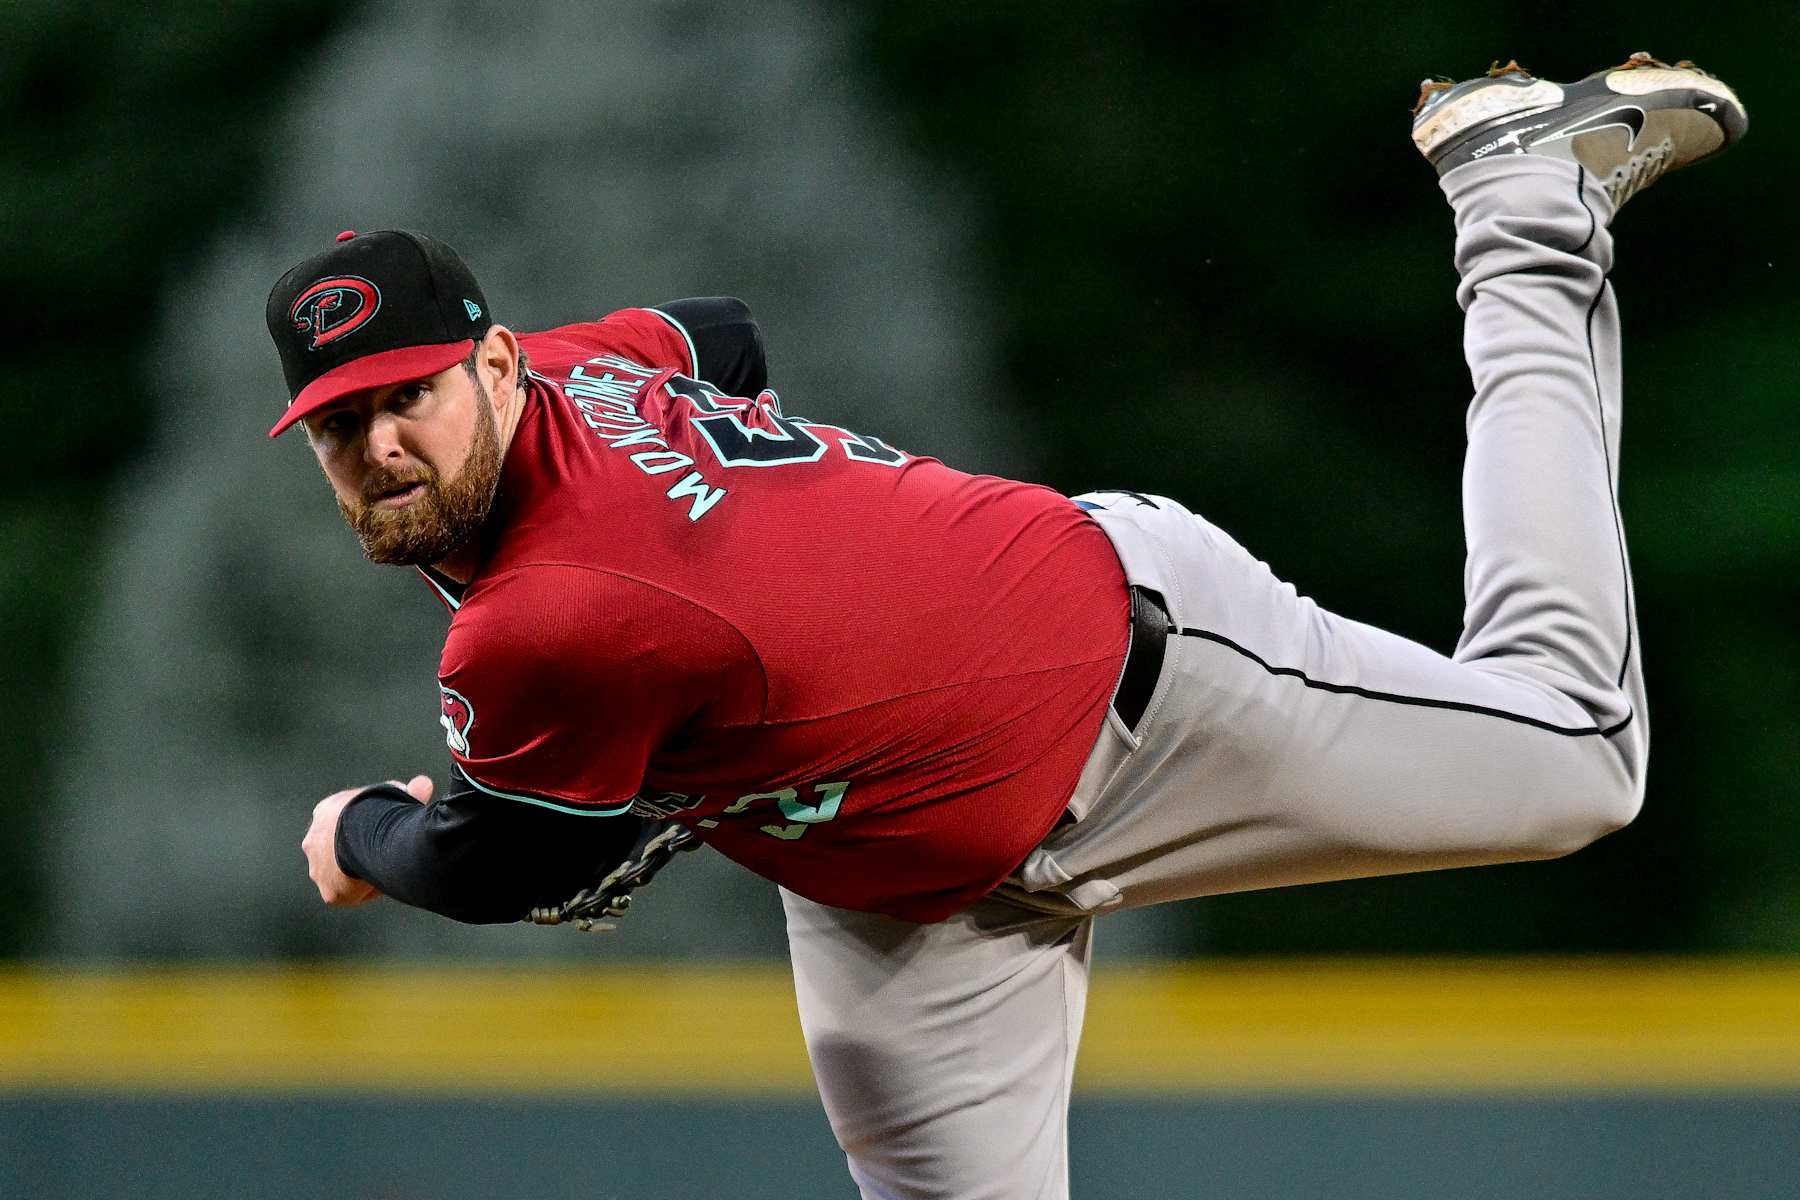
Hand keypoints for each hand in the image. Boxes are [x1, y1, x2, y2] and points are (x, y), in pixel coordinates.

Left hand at [302, 774, 432, 904]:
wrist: (361, 832)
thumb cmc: (377, 809)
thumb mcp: (395, 792)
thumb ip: (408, 792)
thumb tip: (424, 784)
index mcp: (326, 812)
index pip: (346, 822)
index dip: (370, 826)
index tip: (388, 830)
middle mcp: (314, 840)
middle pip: (340, 849)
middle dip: (361, 849)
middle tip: (389, 849)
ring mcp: (318, 868)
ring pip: (345, 873)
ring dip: (363, 869)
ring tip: (390, 865)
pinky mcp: (330, 891)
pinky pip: (354, 894)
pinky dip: (369, 888)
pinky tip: (387, 880)